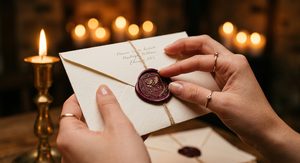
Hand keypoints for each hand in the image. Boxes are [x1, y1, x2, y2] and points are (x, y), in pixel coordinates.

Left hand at [57, 85, 150, 162]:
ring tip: (124, 116)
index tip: (96, 87)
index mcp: (69, 138)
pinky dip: (110, 137)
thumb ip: (109, 106)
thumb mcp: (120, 128)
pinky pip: (97, 146)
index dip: (83, 94)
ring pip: (91, 133)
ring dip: (108, 123)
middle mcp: (69, 151)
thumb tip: (102, 91)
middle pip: (81, 120)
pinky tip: (128, 134)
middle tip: (114, 101)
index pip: (70, 107)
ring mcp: (80, 160)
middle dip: (99, 109)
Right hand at [159, 35, 299, 161]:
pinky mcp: (225, 81)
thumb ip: (195, 94)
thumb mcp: (220, 105)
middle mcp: (231, 63)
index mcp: (233, 64)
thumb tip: (173, 86)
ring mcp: (229, 71)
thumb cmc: (250, 117)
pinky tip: (184, 71)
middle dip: (184, 45)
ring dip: (189, 53)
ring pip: (205, 54)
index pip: (201, 60)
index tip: (165, 72)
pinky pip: (207, 69)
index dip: (181, 66)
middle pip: (204, 45)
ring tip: (172, 55)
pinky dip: (194, 68)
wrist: (265, 131)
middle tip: (167, 50)